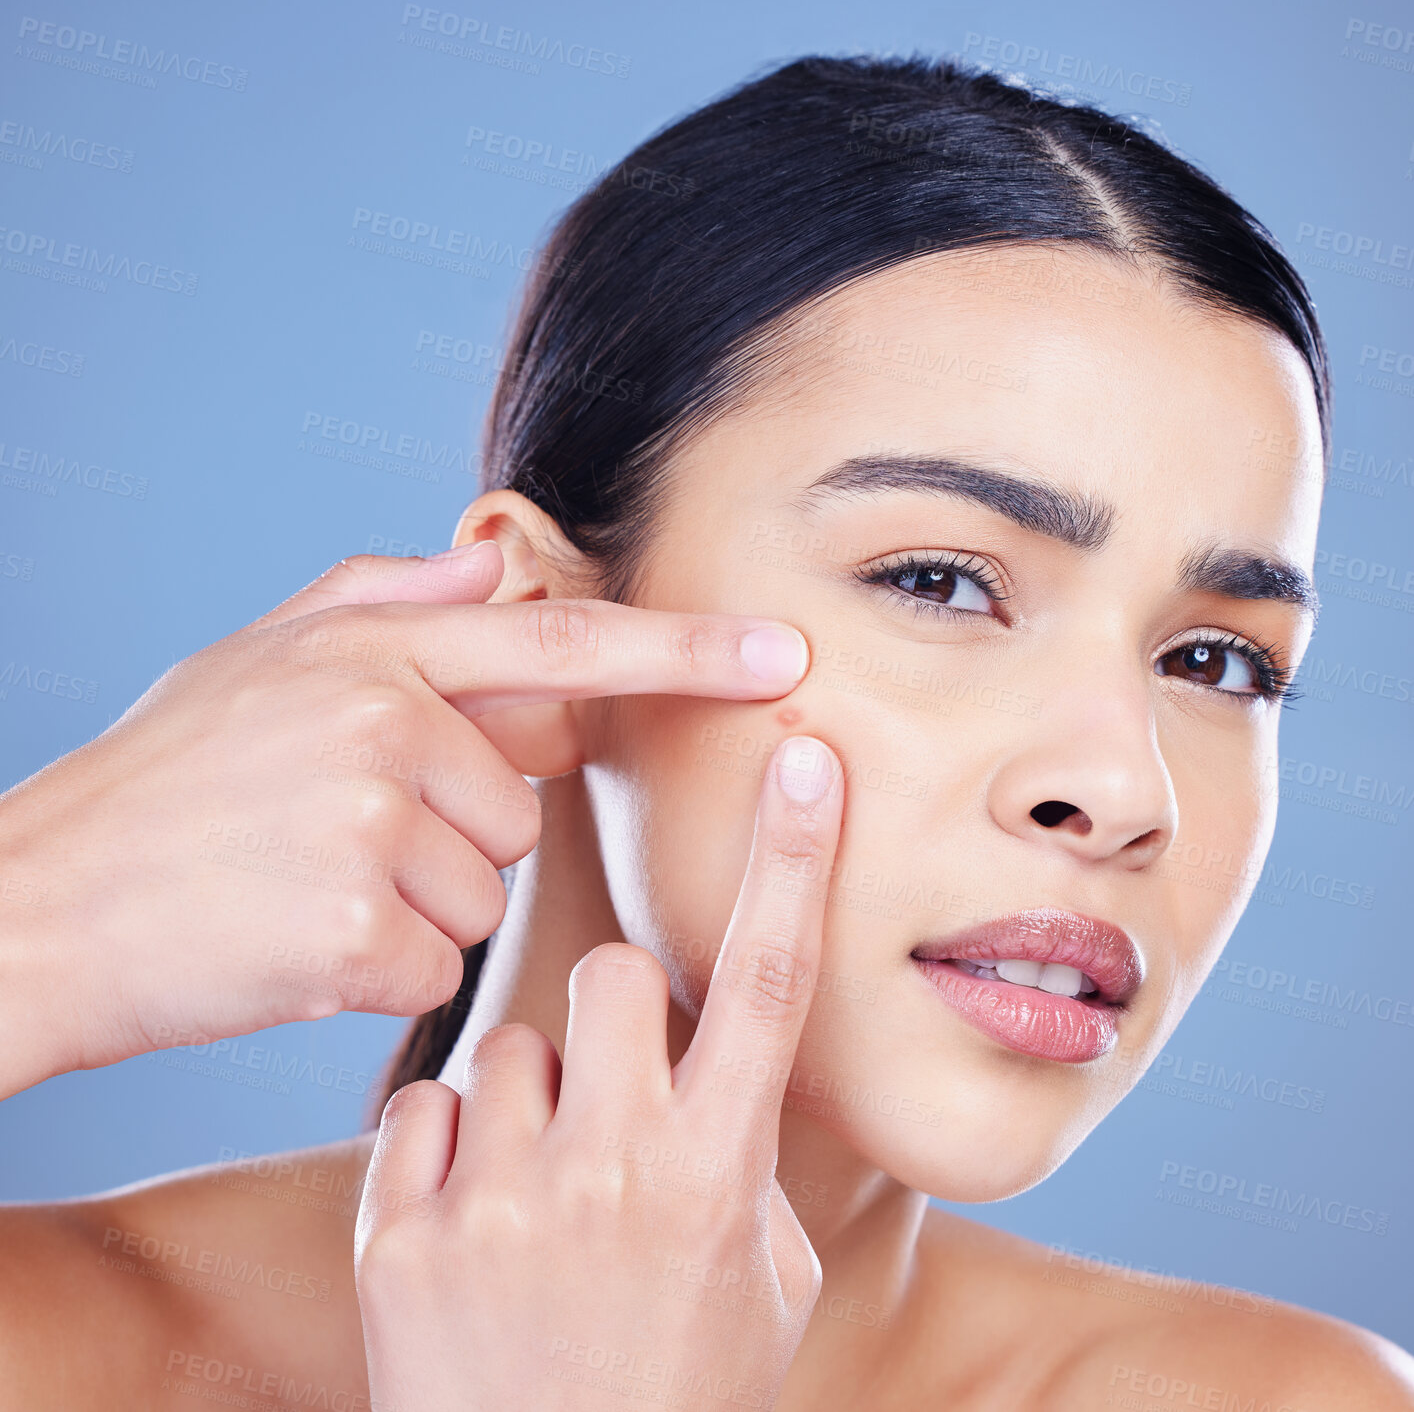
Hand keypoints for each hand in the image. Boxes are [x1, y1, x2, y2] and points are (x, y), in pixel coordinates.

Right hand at [0, 545, 810, 1096]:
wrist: (41, 903)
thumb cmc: (163, 784)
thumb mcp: (255, 660)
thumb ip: (381, 602)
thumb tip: (488, 562)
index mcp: (373, 654)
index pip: (561, 642)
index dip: (683, 651)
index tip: (785, 654)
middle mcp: (385, 726)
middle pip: (520, 805)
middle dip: (451, 833)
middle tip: (331, 836)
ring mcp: (372, 829)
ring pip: (484, 891)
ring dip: (414, 904)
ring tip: (304, 887)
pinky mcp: (357, 935)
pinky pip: (438, 965)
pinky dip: (380, 971)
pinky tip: (294, 945)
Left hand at [354, 734, 842, 1411]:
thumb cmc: (679, 1397)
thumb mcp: (762, 1286)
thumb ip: (745, 1162)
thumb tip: (715, 1070)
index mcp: (720, 1172)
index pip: (769, 979)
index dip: (794, 858)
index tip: (805, 759)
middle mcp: (614, 1168)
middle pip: (607, 973)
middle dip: (614, 1012)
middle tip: (613, 1092)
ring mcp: (502, 1200)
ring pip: (507, 1044)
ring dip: (528, 1099)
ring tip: (534, 1198)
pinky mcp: (403, 1234)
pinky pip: (424, 1111)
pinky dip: (448, 1153)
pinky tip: (467, 1226)